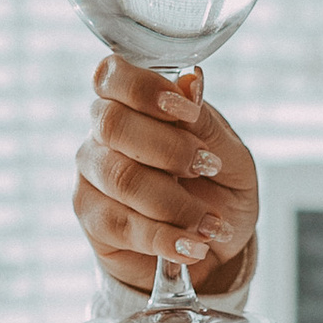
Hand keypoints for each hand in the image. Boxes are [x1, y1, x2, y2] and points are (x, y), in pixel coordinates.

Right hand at [71, 57, 257, 296]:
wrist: (211, 246)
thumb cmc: (218, 190)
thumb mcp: (230, 155)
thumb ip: (206, 122)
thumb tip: (189, 83)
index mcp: (133, 103)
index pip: (112, 76)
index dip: (143, 89)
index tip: (183, 111)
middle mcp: (102, 134)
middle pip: (112, 123)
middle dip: (168, 148)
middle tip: (206, 167)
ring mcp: (92, 177)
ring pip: (120, 178)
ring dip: (175, 203)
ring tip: (211, 223)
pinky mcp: (92, 220)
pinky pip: (122, 225)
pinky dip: (165, 238)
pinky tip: (192, 246)